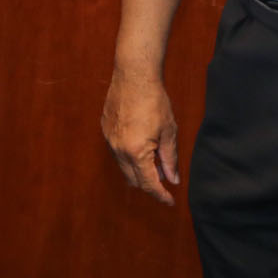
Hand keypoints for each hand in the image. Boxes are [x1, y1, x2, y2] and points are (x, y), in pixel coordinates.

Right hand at [102, 67, 179, 204]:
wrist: (134, 76)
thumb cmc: (154, 101)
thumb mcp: (168, 131)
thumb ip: (169, 159)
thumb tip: (172, 179)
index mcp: (136, 152)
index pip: (149, 183)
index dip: (160, 195)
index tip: (169, 201)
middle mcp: (119, 150)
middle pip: (133, 179)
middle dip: (150, 183)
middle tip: (165, 176)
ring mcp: (109, 140)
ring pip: (123, 166)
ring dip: (138, 169)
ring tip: (155, 157)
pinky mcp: (105, 130)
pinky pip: (117, 152)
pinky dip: (129, 155)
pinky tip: (141, 143)